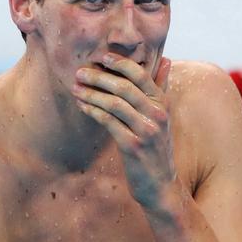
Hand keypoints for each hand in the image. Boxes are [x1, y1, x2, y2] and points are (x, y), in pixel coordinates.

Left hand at [73, 53, 176, 209]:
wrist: (160, 185)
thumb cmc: (157, 147)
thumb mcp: (163, 116)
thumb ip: (162, 87)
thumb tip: (165, 59)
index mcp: (162, 103)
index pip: (141, 75)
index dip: (121, 63)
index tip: (102, 56)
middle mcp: (157, 114)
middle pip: (124, 87)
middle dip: (99, 77)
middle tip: (80, 72)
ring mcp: (146, 131)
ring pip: (114, 104)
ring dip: (91, 94)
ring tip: (76, 88)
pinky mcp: (133, 146)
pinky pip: (108, 122)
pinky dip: (93, 111)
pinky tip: (82, 106)